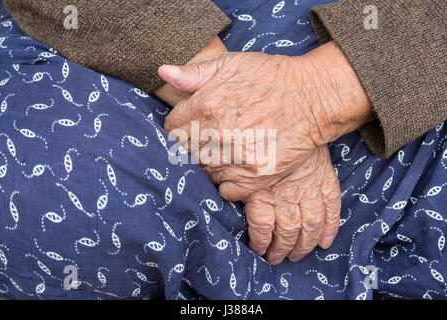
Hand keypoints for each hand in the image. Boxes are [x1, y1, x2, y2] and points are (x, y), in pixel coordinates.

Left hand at [160, 42, 374, 262]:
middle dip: (195, 145)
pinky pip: (227, 190)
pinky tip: (239, 165)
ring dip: (212, 163)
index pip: (172, 129)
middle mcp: (219, 136)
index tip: (192, 124)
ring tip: (229, 148)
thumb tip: (163, 73)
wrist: (313, 98)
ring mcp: (238, 160)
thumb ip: (194, 73)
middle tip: (212, 137)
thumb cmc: (271, 77)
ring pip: (206, 172)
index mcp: (206, 107)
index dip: (180, 125)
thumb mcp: (231, 63)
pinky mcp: (256, 178)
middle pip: (187, 153)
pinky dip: (229, 181)